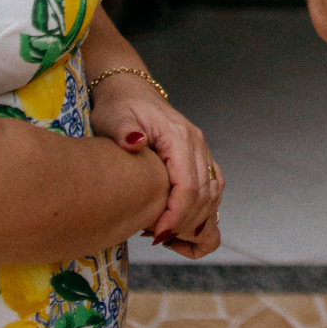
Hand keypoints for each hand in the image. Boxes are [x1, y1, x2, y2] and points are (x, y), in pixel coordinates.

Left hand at [89, 73, 222, 256]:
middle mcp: (197, 143)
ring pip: (213, 194)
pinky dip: (202, 211)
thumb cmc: (119, 105)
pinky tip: (179, 223)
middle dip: (184, 224)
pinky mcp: (199, 157)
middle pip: (205, 195)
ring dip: (196, 220)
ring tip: (166, 234)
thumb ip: (123, 130)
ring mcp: (201, 150)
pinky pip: (212, 188)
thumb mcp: (113, 117)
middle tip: (155, 238)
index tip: (155, 235)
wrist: (130, 89)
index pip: (189, 187)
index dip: (176, 216)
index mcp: (179, 136)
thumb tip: (136, 141)